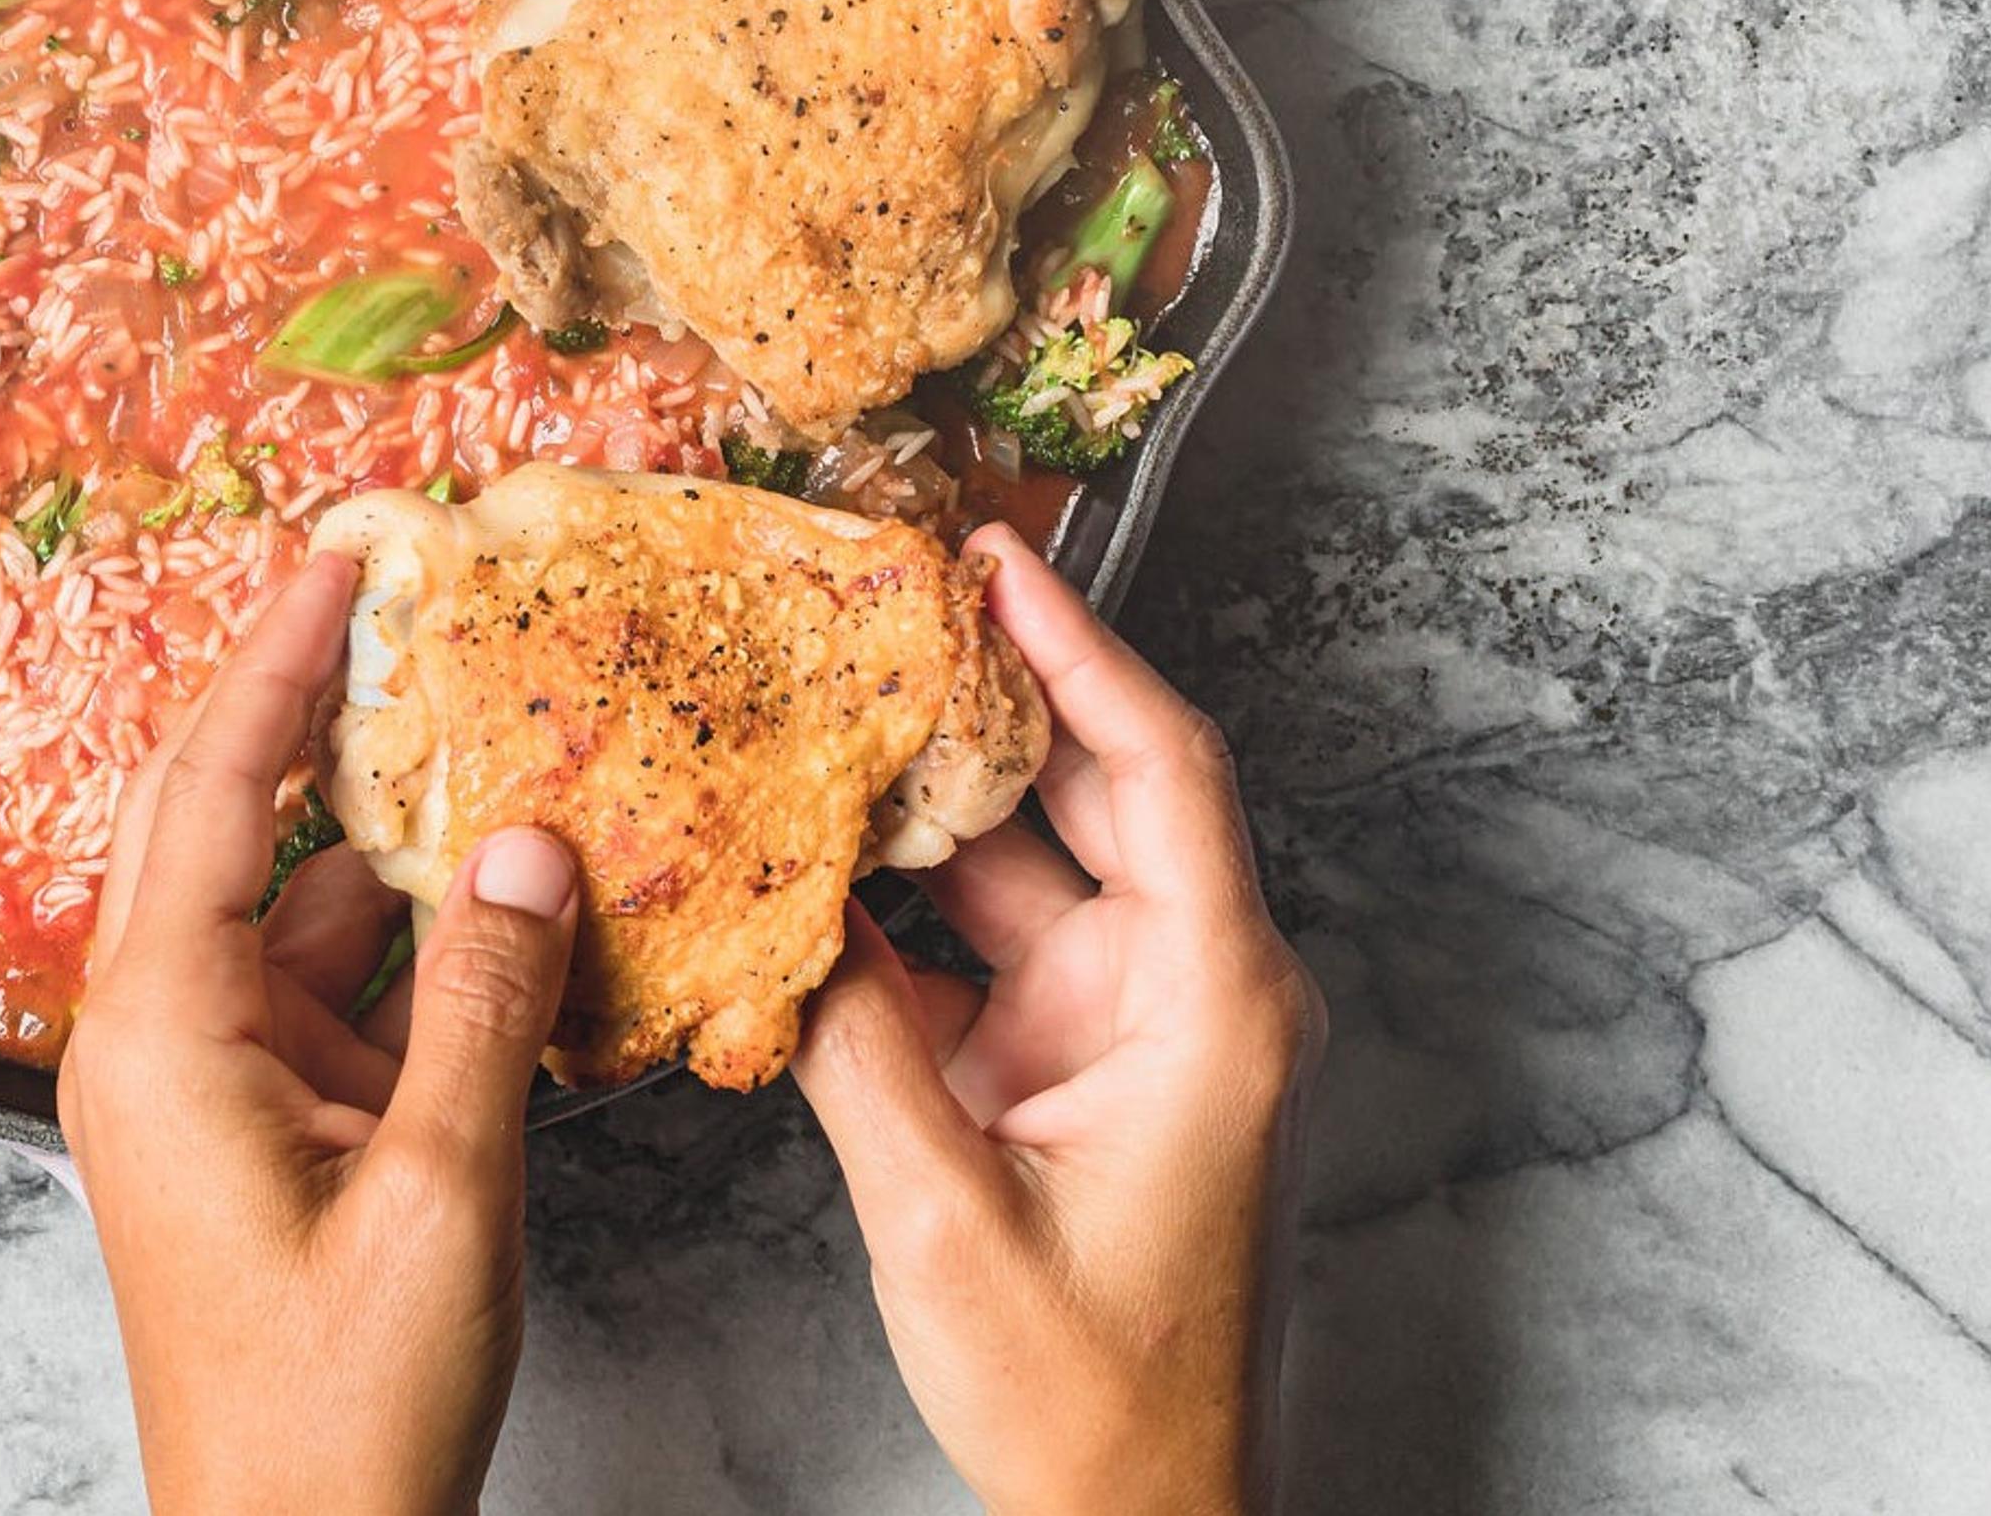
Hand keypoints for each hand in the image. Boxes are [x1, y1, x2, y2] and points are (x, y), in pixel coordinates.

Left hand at [62, 549, 585, 1515]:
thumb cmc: (339, 1409)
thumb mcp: (440, 1192)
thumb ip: (484, 1005)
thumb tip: (525, 848)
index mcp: (163, 1033)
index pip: (210, 791)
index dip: (275, 663)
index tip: (337, 558)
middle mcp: (163, 1040)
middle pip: (234, 828)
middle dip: (320, 716)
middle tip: (404, 604)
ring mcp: (212, 1090)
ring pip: (303, 916)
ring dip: (397, 844)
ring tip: (502, 737)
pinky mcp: (265, 1137)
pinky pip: (339, 1001)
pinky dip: (419, 953)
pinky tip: (515, 906)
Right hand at [795, 525, 1324, 1515]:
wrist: (1136, 1514)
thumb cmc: (1092, 1398)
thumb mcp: (949, 1220)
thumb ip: (858, 1050)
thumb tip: (781, 915)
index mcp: (1210, 1006)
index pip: (1161, 772)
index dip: (1081, 653)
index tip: (999, 569)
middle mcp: (1185, 990)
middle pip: (1095, 789)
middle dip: (997, 686)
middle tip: (895, 587)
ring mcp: (1128, 1023)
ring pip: (1028, 859)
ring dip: (936, 790)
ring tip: (833, 694)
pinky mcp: (1070, 1062)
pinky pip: (986, 944)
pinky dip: (905, 899)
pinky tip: (816, 852)